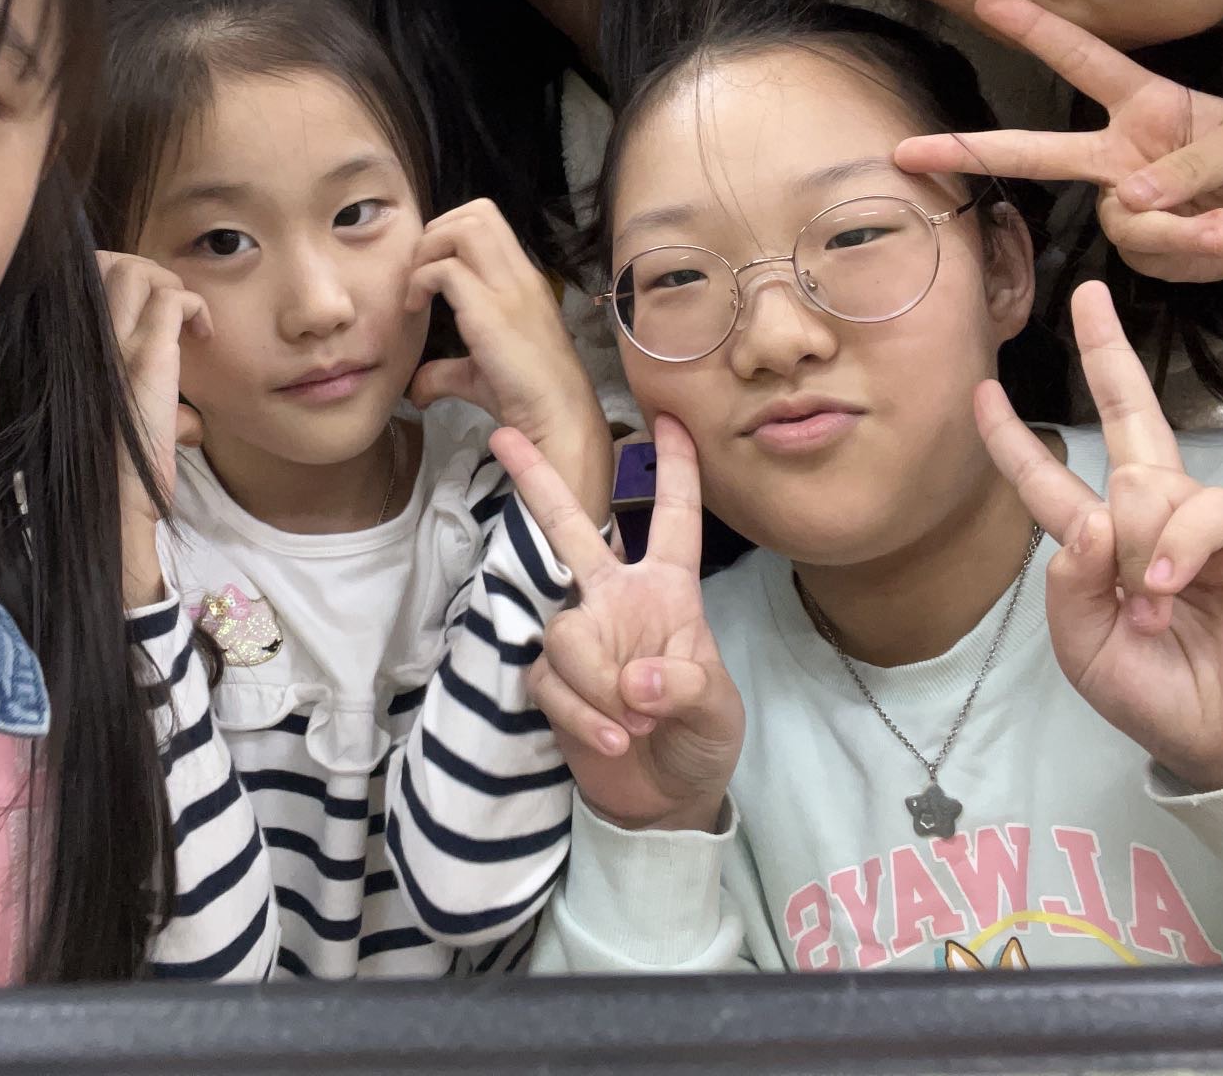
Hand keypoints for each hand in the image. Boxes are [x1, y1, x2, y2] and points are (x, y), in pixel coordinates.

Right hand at [97, 252, 208, 530]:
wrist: (112, 501)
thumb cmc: (116, 475)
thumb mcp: (117, 428)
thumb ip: (143, 412)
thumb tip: (190, 423)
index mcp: (71, 351)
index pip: (80, 281)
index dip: (115, 278)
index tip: (145, 308)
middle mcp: (85, 341)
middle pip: (106, 263)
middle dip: (145, 270)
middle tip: (171, 305)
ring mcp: (113, 345)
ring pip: (137, 272)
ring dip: (170, 284)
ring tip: (187, 318)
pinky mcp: (147, 358)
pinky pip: (173, 300)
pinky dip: (195, 307)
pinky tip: (204, 335)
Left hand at [408, 199, 609, 520]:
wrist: (557, 418)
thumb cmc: (525, 398)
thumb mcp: (479, 375)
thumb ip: (446, 371)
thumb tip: (416, 388)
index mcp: (522, 281)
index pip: (488, 222)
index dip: (449, 233)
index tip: (430, 271)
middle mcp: (519, 275)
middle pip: (477, 212)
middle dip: (435, 232)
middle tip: (419, 272)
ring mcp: (509, 289)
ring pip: (464, 228)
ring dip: (428, 250)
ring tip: (417, 288)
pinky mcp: (491, 311)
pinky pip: (445, 270)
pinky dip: (420, 281)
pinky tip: (413, 309)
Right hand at [494, 416, 743, 832]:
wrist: (665, 800)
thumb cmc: (703, 740)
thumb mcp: (718, 713)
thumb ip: (687, 687)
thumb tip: (636, 680)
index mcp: (668, 591)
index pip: (674, 521)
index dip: (675, 472)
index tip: (671, 421)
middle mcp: (616, 601)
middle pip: (572, 531)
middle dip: (540, 484)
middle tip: (505, 437)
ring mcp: (582, 639)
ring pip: (563, 631)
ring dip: (595, 682)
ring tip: (634, 724)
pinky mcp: (553, 683)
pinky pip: (550, 682)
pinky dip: (583, 715)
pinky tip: (613, 740)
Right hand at [896, 0, 1222, 294]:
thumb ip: (1190, 167)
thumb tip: (1130, 195)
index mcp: (1145, 105)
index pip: (1083, 61)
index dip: (1037, 31)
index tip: (988, 1)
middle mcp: (1121, 151)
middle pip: (1036, 151)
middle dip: (970, 150)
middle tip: (908, 151)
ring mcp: (1127, 201)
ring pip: (1117, 218)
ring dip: (1176, 226)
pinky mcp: (1144, 246)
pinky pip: (1145, 252)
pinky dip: (1189, 249)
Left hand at [977, 280, 1222, 791]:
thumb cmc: (1161, 696)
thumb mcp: (1084, 647)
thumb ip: (1067, 583)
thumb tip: (1086, 517)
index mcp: (1102, 543)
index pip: (1049, 479)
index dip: (1014, 440)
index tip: (980, 393)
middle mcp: (1152, 516)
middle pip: (1126, 417)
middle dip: (1106, 354)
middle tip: (1086, 296)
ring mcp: (1206, 520)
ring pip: (1149, 483)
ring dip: (1135, 547)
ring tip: (1148, 607)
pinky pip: (1204, 508)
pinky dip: (1175, 545)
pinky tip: (1168, 585)